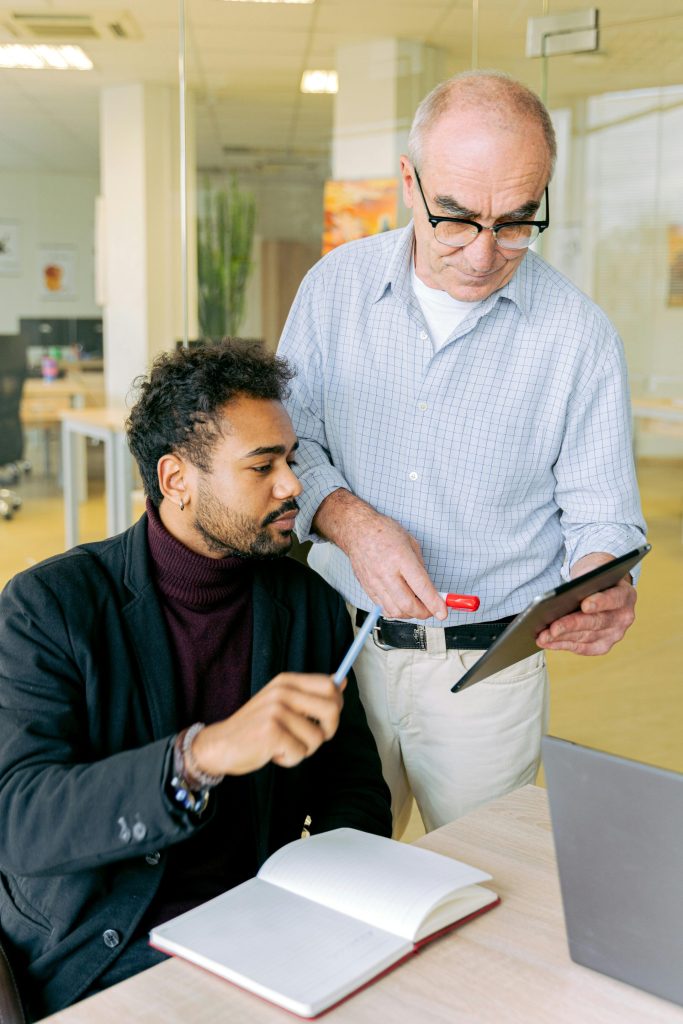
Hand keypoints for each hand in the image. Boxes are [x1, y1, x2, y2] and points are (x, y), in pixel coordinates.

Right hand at [191, 673, 344, 774]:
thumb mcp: (282, 703)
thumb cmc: (255, 727)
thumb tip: (341, 681)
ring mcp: (277, 711)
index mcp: (287, 681)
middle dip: (328, 731)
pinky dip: (290, 759)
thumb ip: (310, 693)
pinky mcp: (272, 732)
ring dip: (304, 749)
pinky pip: (301, 752)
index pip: (329, 685)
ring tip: (283, 745)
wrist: (221, 744)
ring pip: (318, 737)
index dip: (337, 705)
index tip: (326, 720)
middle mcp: (283, 692)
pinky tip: (273, 753)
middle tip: (310, 738)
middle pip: (332, 709)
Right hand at [313, 490, 446, 619]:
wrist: (357, 531)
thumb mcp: (410, 542)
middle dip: (424, 613)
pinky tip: (402, 603)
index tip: (443, 612)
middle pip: (407, 605)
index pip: (421, 587)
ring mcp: (375, 583)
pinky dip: (396, 611)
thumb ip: (420, 567)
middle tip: (432, 610)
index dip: (434, 603)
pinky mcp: (368, 588)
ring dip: (410, 614)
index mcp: (401, 558)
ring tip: (416, 606)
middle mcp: (387, 573)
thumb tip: (428, 588)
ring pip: (395, 611)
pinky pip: (383, 608)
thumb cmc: (384, 532)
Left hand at [536, 553, 636, 655]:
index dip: (599, 602)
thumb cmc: (593, 581)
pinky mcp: (604, 645)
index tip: (584, 605)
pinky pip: (583, 648)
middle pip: (597, 622)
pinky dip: (563, 645)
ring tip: (543, 637)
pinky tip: (548, 643)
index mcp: (625, 594)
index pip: (614, 598)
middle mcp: (624, 617)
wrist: (601, 590)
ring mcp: (616, 634)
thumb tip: (560, 596)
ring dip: (562, 638)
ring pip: (587, 637)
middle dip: (572, 625)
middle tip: (552, 629)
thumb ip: (583, 581)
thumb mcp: (591, 574)